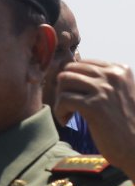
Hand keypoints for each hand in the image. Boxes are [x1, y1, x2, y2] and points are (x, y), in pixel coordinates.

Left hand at [55, 58, 134, 173]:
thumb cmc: (126, 123)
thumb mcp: (120, 93)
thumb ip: (103, 81)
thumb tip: (72, 70)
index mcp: (119, 70)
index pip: (83, 63)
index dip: (73, 80)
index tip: (76, 96)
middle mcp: (112, 76)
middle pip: (70, 69)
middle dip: (64, 87)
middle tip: (68, 105)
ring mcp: (103, 90)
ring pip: (64, 81)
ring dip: (60, 98)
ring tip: (68, 112)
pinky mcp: (94, 106)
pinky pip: (63, 99)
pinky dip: (59, 111)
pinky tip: (66, 121)